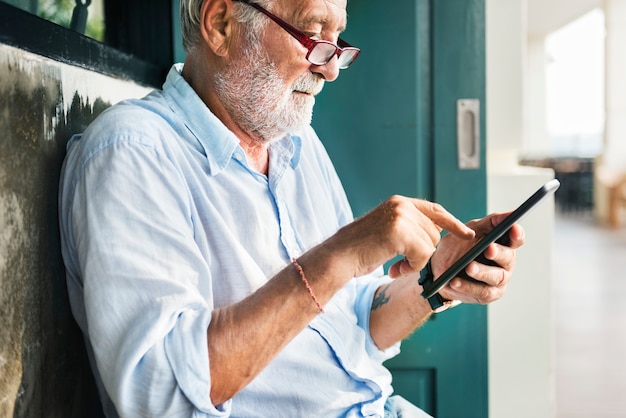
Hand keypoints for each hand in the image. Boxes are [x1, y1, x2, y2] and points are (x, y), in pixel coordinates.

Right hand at [328, 195, 474, 278]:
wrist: (339, 257)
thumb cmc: (360, 250)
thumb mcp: (387, 232)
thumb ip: (409, 229)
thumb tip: (436, 237)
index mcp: (398, 202)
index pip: (435, 210)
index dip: (453, 223)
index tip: (468, 234)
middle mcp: (401, 205)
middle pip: (434, 233)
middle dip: (423, 253)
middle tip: (401, 264)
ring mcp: (400, 216)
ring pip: (429, 246)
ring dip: (416, 262)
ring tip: (396, 266)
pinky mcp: (398, 232)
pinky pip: (422, 255)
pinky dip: (411, 267)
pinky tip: (394, 269)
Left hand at [431, 212, 524, 303]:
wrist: (438, 269)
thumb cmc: (457, 247)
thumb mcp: (470, 230)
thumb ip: (489, 223)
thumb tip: (509, 215)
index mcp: (503, 244)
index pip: (516, 239)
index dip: (517, 234)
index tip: (514, 228)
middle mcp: (505, 263)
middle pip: (508, 258)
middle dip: (498, 253)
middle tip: (488, 249)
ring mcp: (498, 280)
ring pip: (496, 277)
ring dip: (481, 271)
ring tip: (468, 267)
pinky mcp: (488, 294)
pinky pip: (482, 292)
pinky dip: (468, 286)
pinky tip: (455, 282)